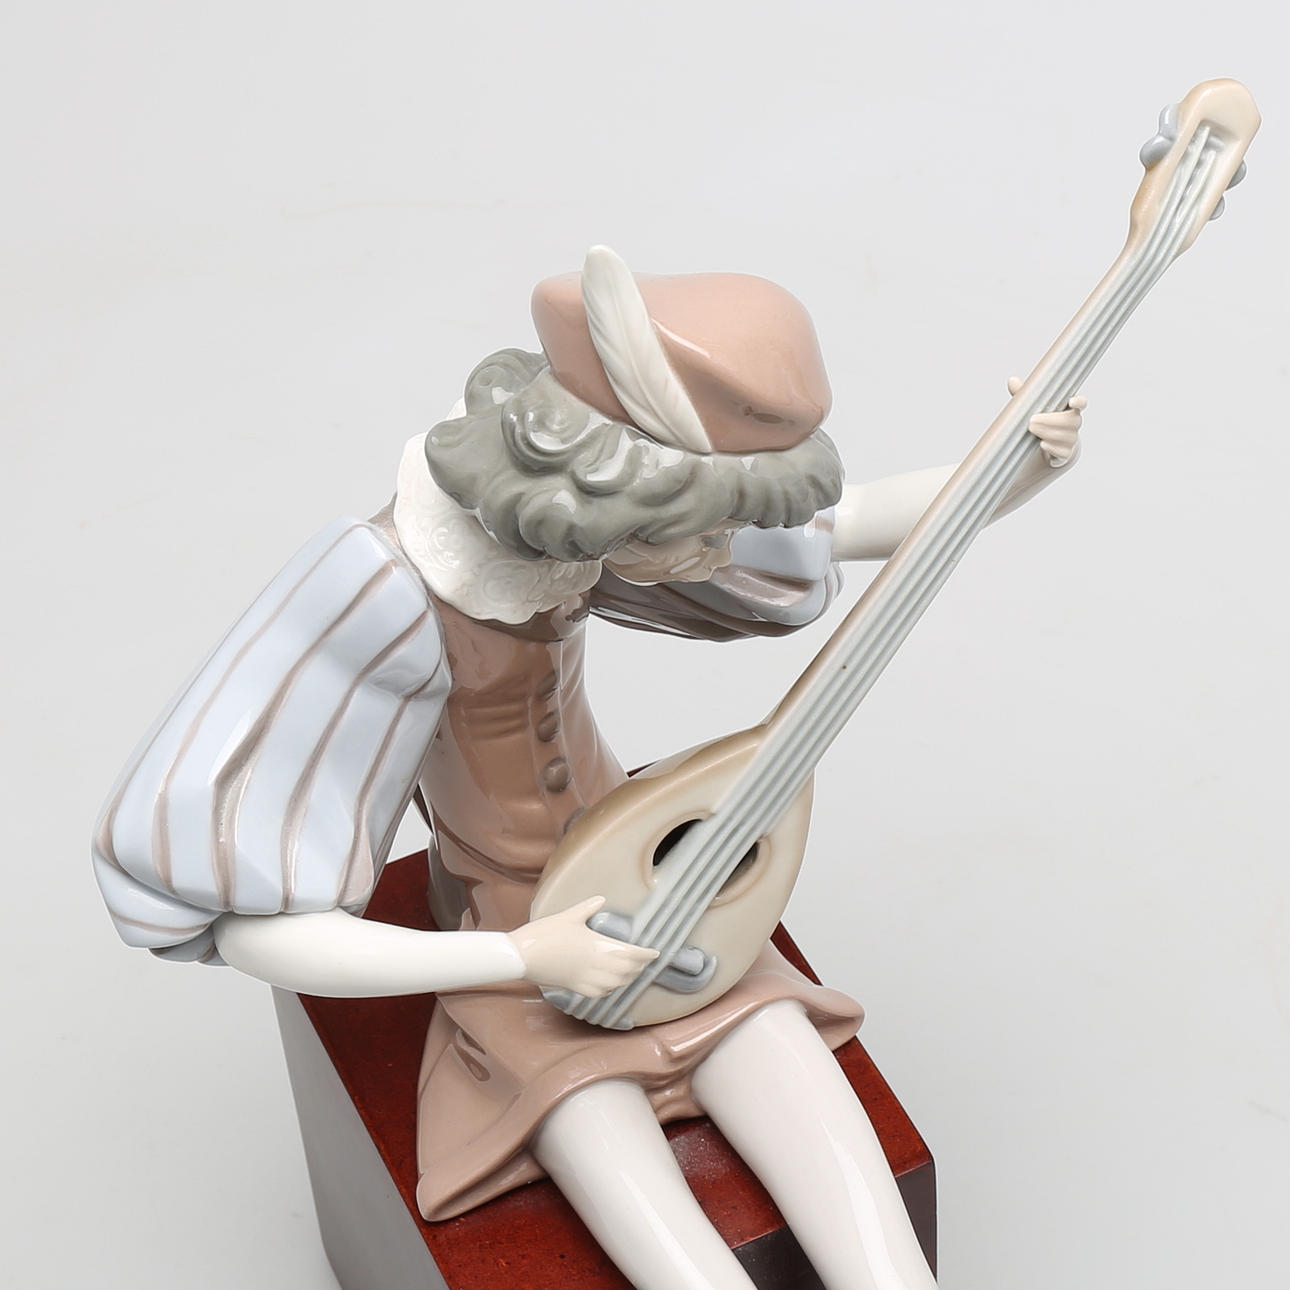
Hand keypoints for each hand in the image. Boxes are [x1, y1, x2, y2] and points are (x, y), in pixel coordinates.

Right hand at [509, 897, 658, 996]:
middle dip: (639, 966)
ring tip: (632, 971)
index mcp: (596, 946)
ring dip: (627, 978)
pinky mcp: (574, 987)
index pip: (630, 953)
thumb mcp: (568, 916)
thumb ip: (587, 908)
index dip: (646, 955)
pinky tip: (611, 985)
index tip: (656, 953)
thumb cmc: (544, 934)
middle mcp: (594, 965)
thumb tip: (601, 899)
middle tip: (646, 960)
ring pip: (616, 983)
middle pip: (626, 970)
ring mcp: (584, 978)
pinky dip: (610, 989)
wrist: (522, 956)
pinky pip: (599, 993)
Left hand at [1008, 375, 1084, 466]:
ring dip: (1048, 433)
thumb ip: (1026, 394)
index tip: (1073, 401)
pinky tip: (1042, 444)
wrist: (1047, 444)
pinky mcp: (1065, 453)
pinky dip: (1052, 448)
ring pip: (1066, 436)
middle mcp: (1074, 423)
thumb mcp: (1035, 407)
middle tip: (1032, 420)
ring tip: (1032, 429)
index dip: (1079, 402)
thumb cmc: (1042, 420)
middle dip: (1051, 420)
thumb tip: (1012, 380)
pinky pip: (1062, 452)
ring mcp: (1071, 439)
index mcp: (1069, 409)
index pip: (1081, 403)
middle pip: (1071, 421)